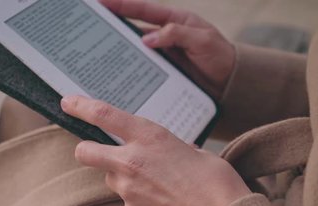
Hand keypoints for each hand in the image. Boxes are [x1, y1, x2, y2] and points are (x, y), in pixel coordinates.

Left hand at [61, 96, 250, 205]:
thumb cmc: (215, 181)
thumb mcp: (192, 150)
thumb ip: (167, 147)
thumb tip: (159, 152)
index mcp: (149, 137)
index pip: (104, 115)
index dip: (81, 107)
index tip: (68, 103)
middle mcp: (131, 161)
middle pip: (85, 151)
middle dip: (86, 149)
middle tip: (96, 151)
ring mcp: (128, 189)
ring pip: (111, 178)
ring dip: (123, 178)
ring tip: (156, 184)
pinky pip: (127, 201)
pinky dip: (139, 199)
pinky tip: (162, 202)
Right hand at [100, 0, 235, 99]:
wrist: (230, 85)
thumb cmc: (220, 57)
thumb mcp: (202, 41)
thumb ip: (177, 34)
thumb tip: (147, 38)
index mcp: (172, 20)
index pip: (141, 9)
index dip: (120, 4)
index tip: (99, 0)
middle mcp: (162, 35)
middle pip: (130, 27)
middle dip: (109, 25)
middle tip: (87, 25)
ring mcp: (160, 54)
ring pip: (132, 49)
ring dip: (115, 50)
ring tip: (92, 51)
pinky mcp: (160, 72)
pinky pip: (140, 68)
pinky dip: (126, 70)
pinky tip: (113, 75)